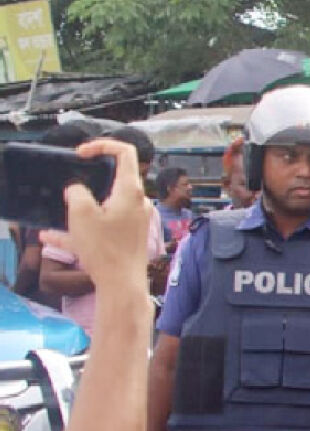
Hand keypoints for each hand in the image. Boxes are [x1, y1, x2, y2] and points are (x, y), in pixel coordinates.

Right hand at [39, 139, 150, 295]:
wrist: (122, 284)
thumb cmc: (105, 248)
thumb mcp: (81, 213)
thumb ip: (77, 192)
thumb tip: (77, 190)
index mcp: (130, 191)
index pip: (125, 152)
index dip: (102, 145)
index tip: (81, 154)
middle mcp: (138, 203)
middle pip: (116, 179)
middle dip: (91, 179)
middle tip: (72, 186)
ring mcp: (136, 220)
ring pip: (105, 206)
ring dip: (82, 208)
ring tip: (60, 213)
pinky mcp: (130, 237)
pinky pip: (103, 227)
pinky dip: (82, 229)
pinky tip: (50, 237)